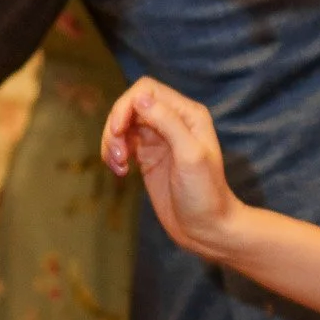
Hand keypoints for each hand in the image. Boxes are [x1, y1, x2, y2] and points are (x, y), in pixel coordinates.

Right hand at [100, 79, 243, 259]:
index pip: (146, 90)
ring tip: (118, 166)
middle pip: (130, 105)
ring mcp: (159, 139)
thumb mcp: (190, 155)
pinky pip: (122, 143)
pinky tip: (119, 171)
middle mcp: (173, 121)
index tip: (118, 131)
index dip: (125, 105)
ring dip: (112, 142)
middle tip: (118, 155)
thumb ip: (167, 123)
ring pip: (123, 125)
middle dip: (116, 126)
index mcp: (187, 114)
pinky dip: (114, 154)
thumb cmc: (205, 193)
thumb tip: (140, 98)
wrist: (206, 228)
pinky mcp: (148, 157)